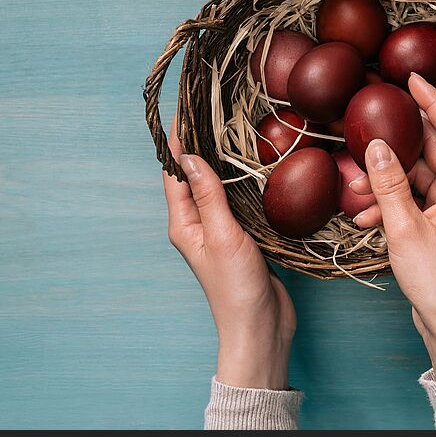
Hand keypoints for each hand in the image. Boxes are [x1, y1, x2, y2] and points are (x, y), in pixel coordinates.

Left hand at [162, 116, 295, 388]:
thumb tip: (191, 156)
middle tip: (210, 110)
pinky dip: (240, 182)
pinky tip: (254, 170)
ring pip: (215, 188)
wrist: (260, 328)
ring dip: (220, 162)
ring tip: (230, 131)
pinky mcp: (240, 239)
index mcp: (184, 224)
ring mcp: (219, 232)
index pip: (176, 172)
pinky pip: (235, 202)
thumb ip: (208, 196)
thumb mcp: (222, 236)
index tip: (186, 108)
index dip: (179, 140)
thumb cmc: (236, 288)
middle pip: (193, 177)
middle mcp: (197, 225)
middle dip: (199, 145)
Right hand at [350, 74, 435, 379]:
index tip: (410, 78)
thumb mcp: (404, 228)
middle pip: (429, 150)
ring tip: (355, 189)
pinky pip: (412, 200)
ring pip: (415, 177)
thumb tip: (375, 145)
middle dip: (396, 142)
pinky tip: (362, 215)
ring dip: (386, 181)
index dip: (431, 100)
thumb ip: (389, 184)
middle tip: (370, 121)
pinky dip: (389, 203)